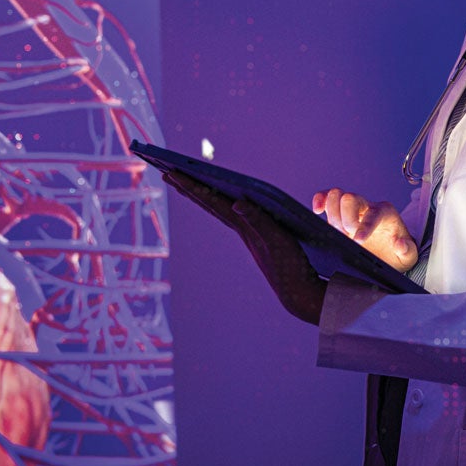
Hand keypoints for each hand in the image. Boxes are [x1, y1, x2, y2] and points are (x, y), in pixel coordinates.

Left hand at [163, 170, 325, 324]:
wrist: (298, 293)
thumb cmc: (290, 267)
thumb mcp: (277, 240)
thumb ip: (258, 219)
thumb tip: (237, 202)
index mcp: (243, 227)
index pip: (212, 202)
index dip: (192, 186)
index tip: (171, 173)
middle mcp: (241, 230)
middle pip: (209, 205)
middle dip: (189, 188)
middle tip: (167, 174)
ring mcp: (248, 235)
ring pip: (219, 211)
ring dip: (202, 197)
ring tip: (187, 186)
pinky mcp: (257, 240)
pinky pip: (232, 217)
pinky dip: (222, 206)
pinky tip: (225, 203)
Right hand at [311, 188, 417, 272]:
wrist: (387, 255)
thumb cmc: (396, 253)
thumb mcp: (408, 256)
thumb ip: (407, 250)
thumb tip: (399, 244)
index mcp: (386, 213)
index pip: (374, 214)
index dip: (365, 226)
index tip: (358, 241)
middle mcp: (368, 207)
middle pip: (352, 198)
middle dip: (346, 219)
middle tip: (348, 236)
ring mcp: (352, 210)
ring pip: (337, 196)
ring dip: (333, 215)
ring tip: (339, 233)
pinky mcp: (339, 215)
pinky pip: (327, 199)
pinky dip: (320, 200)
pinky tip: (317, 210)